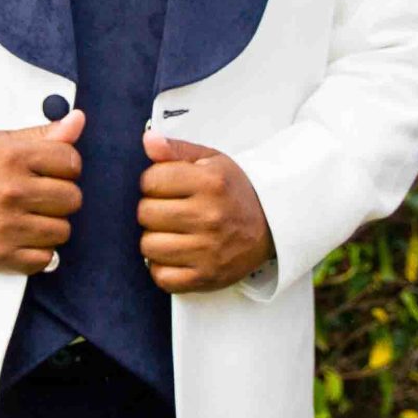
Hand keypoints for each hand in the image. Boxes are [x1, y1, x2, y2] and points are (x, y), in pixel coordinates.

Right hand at [0, 110, 84, 273]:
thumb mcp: (2, 142)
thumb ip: (44, 134)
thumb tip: (77, 120)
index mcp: (13, 158)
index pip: (71, 161)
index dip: (65, 165)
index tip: (52, 170)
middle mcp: (11, 192)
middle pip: (72, 198)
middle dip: (60, 195)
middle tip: (39, 194)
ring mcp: (6, 226)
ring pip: (62, 230)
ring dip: (50, 224)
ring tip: (30, 216)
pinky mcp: (1, 255)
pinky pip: (45, 259)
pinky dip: (38, 250)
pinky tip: (23, 236)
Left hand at [136, 132, 272, 292]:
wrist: (272, 225)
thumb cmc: (234, 191)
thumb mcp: (211, 161)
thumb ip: (176, 150)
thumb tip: (148, 140)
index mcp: (210, 183)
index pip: (150, 181)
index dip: (154, 182)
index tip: (167, 186)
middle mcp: (210, 216)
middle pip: (146, 213)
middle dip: (153, 209)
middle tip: (171, 210)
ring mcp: (208, 250)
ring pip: (148, 246)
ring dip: (155, 239)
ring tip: (173, 232)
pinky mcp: (207, 277)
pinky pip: (162, 277)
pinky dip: (162, 268)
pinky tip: (176, 255)